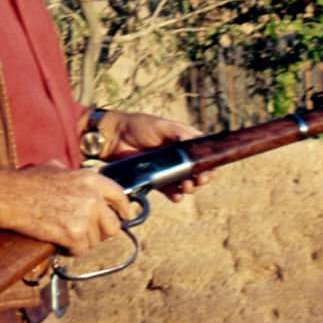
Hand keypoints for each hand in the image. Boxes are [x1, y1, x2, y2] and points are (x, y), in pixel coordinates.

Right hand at [0, 160, 131, 256]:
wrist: (10, 196)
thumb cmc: (27, 182)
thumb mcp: (56, 167)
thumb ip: (74, 175)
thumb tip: (79, 178)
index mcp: (91, 179)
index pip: (120, 197)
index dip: (123, 210)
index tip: (123, 217)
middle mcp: (93, 197)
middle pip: (113, 226)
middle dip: (100, 232)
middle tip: (84, 232)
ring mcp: (85, 216)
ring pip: (95, 241)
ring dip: (81, 241)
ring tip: (63, 233)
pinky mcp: (74, 234)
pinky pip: (80, 250)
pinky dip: (70, 250)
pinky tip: (58, 241)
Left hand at [95, 110, 211, 199]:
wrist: (114, 137)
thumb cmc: (139, 126)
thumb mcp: (162, 126)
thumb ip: (181, 134)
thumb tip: (197, 142)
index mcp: (183, 141)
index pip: (202, 155)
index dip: (208, 164)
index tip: (207, 171)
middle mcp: (177, 156)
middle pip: (195, 171)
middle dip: (199, 179)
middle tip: (197, 181)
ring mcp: (166, 169)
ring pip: (183, 182)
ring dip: (188, 188)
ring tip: (186, 188)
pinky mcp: (155, 179)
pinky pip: (168, 190)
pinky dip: (174, 194)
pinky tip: (176, 196)